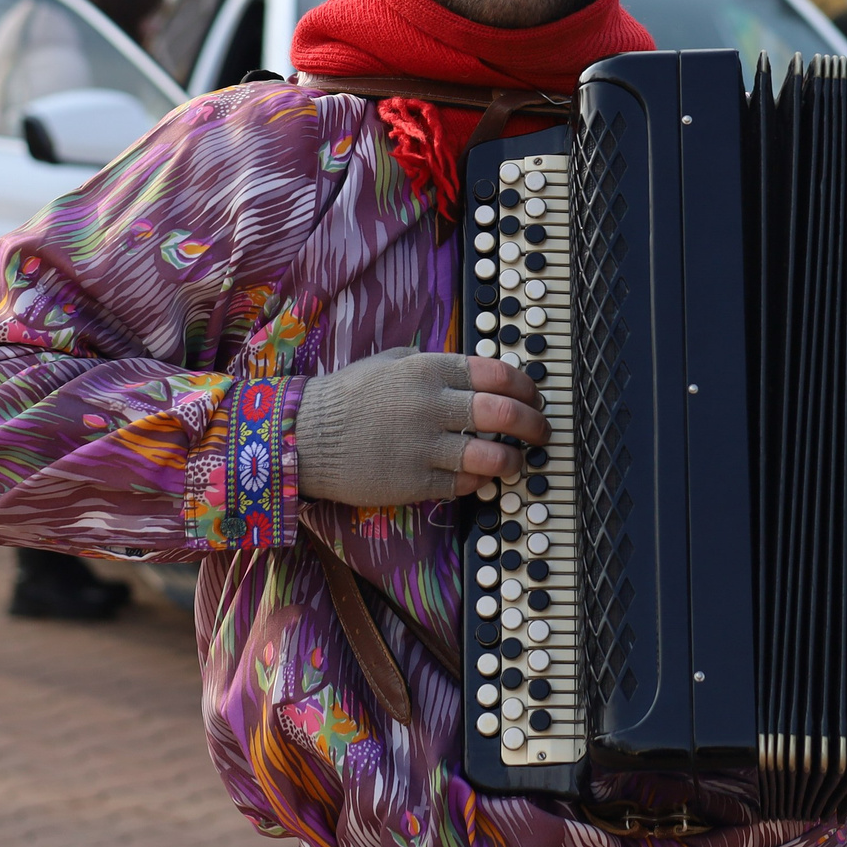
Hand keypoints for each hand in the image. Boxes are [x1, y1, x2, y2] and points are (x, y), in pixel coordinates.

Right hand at [294, 348, 549, 505]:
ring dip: (514, 459)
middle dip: (534, 424)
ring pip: (491, 455)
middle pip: (504, 414)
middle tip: (542, 431)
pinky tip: (482, 477)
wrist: (305, 436)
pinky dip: (480, 481)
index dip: (526, 387)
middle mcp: (431, 405)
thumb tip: (472, 371)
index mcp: (428, 369)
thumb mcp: (390, 361)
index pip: (497, 374)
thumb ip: (431, 363)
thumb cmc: (348, 396)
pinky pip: (464, 485)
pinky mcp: (414, 482)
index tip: (535, 397)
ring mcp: (423, 446)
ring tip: (518, 461)